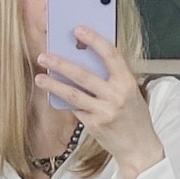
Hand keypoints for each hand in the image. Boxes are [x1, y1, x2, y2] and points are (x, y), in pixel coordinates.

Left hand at [35, 29, 163, 174]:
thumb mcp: (131, 92)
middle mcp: (116, 96)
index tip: (78, 30)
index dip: (94, 40)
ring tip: (40, 77)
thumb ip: (113, 77)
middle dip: (61, 63)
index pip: (110, 55)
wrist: (139, 148)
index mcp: (127, 83)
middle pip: (83, 75)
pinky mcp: (95, 125)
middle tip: (44, 55)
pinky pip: (76, 109)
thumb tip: (86, 59)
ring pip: (73, 94)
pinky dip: (66, 102)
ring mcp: (104, 112)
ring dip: (54, 85)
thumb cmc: (135, 117)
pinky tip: (54, 95)